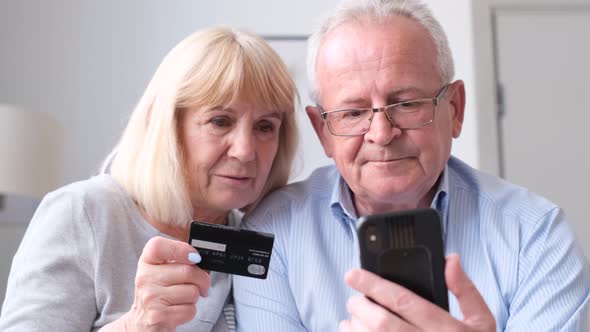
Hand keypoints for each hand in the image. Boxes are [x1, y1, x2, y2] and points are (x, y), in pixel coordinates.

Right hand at [126, 236, 209, 331]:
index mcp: (146, 262)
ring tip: (182, 298)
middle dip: (202, 279)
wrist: (143, 321)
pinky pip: (190, 309)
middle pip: (187, 271)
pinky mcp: (158, 316)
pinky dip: (190, 311)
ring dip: (195, 296)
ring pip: (192, 291)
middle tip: (201, 283)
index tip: (195, 257)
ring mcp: (150, 297)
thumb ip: (179, 260)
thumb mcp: (162, 270)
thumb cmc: (159, 292)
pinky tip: (178, 310)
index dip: (181, 249)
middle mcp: (145, 278)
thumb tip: (201, 259)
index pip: (158, 246)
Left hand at [339, 254, 495, 331]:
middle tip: (353, 299)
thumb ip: (465, 290)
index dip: (374, 285)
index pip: (404, 301)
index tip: (353, 274)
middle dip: (361, 306)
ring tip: (353, 317)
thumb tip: (451, 260)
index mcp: (445, 328)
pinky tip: (354, 331)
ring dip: (355, 326)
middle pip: (383, 323)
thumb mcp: (482, 321)